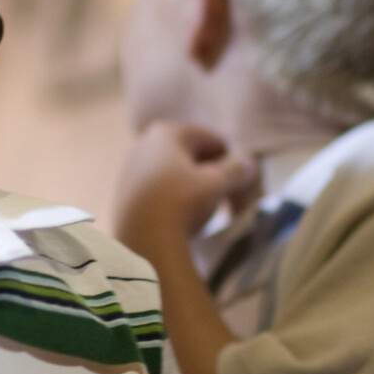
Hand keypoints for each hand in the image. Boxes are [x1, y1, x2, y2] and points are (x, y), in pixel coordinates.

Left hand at [113, 122, 259, 260]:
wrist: (143, 241)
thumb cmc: (182, 202)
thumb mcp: (217, 183)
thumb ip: (236, 170)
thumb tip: (249, 164)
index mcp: (166, 132)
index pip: (213, 141)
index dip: (233, 163)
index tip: (243, 186)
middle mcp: (144, 144)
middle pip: (193, 158)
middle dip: (216, 178)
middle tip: (234, 203)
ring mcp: (131, 170)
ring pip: (176, 175)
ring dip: (198, 190)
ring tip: (209, 211)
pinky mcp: (124, 194)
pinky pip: (160, 191)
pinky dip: (177, 200)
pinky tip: (185, 219)